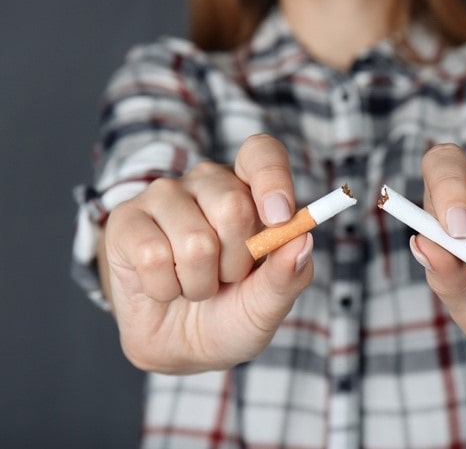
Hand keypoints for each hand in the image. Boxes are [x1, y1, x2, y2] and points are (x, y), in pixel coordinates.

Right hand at [100, 134, 313, 372]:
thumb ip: (289, 274)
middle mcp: (207, 183)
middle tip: (228, 278)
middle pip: (233, 205)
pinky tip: (164, 287)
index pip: (262, 154)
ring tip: (195, 285)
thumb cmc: (233, 314)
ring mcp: (163, 197)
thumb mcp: (269, 303)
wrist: (182, 347)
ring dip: (200, 283)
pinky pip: (153, 257)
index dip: (273, 179)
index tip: (280, 219)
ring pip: (194, 241)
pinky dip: (166, 289)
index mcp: (250, 189)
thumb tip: (303, 239)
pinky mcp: (127, 221)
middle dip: (237, 262)